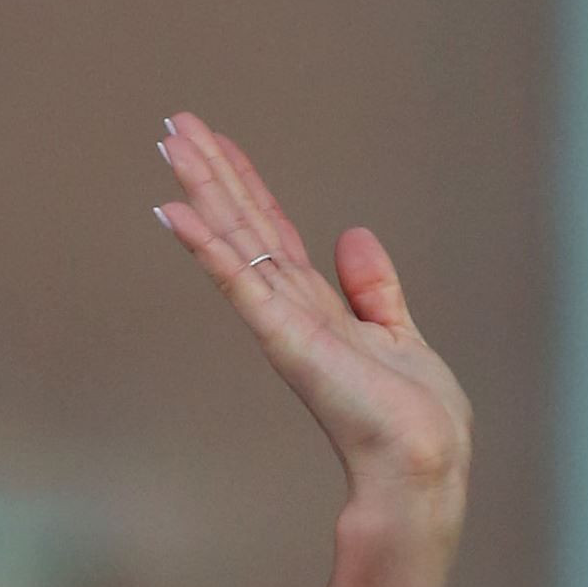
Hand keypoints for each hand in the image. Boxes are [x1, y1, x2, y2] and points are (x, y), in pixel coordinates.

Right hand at [155, 111, 471, 530]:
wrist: (418, 460)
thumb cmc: (412, 417)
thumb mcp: (399, 331)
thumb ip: (374, 286)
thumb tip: (352, 234)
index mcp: (316, 306)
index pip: (271, 230)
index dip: (245, 184)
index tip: (216, 143)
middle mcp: (290, 308)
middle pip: (243, 224)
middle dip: (211, 173)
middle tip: (174, 126)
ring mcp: (282, 321)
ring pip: (234, 240)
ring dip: (200, 191)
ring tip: (169, 145)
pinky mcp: (283, 338)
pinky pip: (238, 280)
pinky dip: (206, 246)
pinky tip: (175, 213)